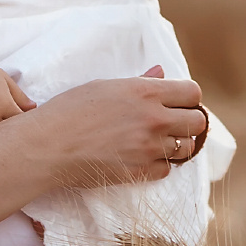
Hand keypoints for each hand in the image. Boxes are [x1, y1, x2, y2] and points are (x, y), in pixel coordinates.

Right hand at [0, 58, 36, 138]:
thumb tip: (35, 109)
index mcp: (4, 104)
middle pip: (6, 139)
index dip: (27, 131)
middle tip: (18, 146)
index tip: (28, 134)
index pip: (21, 126)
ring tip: (0, 151)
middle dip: (13, 143)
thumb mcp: (4, 79)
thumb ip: (20, 96)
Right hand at [17, 66, 206, 186]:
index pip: (192, 93)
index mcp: (145, 92)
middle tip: (172, 123)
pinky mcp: (140, 172)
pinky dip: (159, 164)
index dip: (188, 98)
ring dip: (176, 144)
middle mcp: (153, 119)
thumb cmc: (69, 110)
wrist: (48, 146)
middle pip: (198, 122)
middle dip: (189, 122)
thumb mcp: (104, 86)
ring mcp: (148, 148)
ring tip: (156, 141)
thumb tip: (161, 73)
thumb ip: (140, 81)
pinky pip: (167, 169)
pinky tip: (142, 157)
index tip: (178, 103)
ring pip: (186, 148)